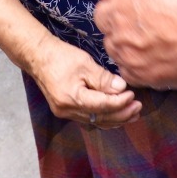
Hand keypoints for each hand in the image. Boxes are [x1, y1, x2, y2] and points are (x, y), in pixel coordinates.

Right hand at [25, 32, 141, 126]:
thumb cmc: (60, 57)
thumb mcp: (84, 63)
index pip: (102, 106)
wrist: (38, 57)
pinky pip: (89, 118)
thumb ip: (103, 78)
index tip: (133, 95)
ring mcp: (65, 112)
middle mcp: (67, 110)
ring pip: (95, 121)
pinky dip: (104, 117)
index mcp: (71, 98)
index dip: (120, 102)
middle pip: (100, 118)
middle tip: (138, 107)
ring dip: (115, 118)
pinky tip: (116, 115)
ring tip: (132, 114)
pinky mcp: (65, 110)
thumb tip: (122, 88)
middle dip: (121, 114)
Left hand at [95, 0, 176, 91]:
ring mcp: (124, 47)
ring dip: (126, 39)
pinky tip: (158, 56)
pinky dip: (137, 62)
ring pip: (112, 42)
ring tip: (154, 38)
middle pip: (103, 13)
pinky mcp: (136, 73)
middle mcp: (117, 15)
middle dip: (119, 12)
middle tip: (145, 14)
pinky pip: (125, 66)